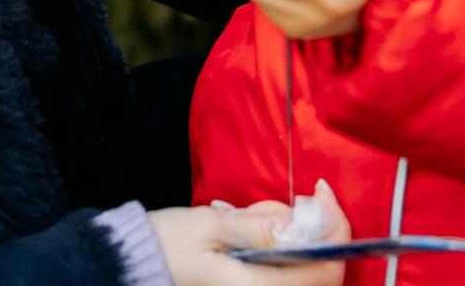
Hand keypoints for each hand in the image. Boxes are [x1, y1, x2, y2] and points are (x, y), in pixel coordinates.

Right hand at [148, 185, 349, 285]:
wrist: (130, 266)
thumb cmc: (165, 246)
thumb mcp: (211, 226)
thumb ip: (259, 226)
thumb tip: (299, 223)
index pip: (324, 267)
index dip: (334, 228)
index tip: (320, 193)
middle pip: (319, 270)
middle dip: (312, 229)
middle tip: (287, 202)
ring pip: (301, 269)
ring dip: (293, 236)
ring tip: (253, 214)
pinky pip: (280, 270)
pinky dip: (278, 247)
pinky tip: (250, 227)